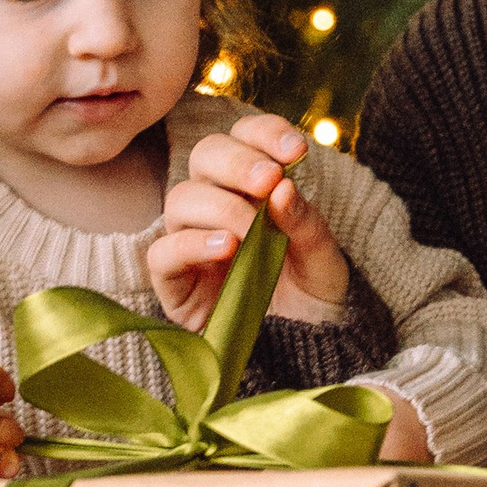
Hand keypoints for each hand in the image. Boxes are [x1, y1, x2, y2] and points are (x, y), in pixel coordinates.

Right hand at [148, 110, 352, 330]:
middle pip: (204, 155)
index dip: (263, 134)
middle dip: (237, 161)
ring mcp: (191, 242)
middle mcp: (216, 207)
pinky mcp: (174, 283)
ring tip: (251, 230)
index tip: (296, 150)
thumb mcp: (324, 259)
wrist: (306, 352)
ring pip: (180, 198)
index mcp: (253, 188)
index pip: (244, 139)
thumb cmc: (311, 298)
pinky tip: (227, 249)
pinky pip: (162, 252)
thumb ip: (305, 224)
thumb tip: (281, 188)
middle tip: (268, 180)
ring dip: (220, 205)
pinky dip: (192, 244)